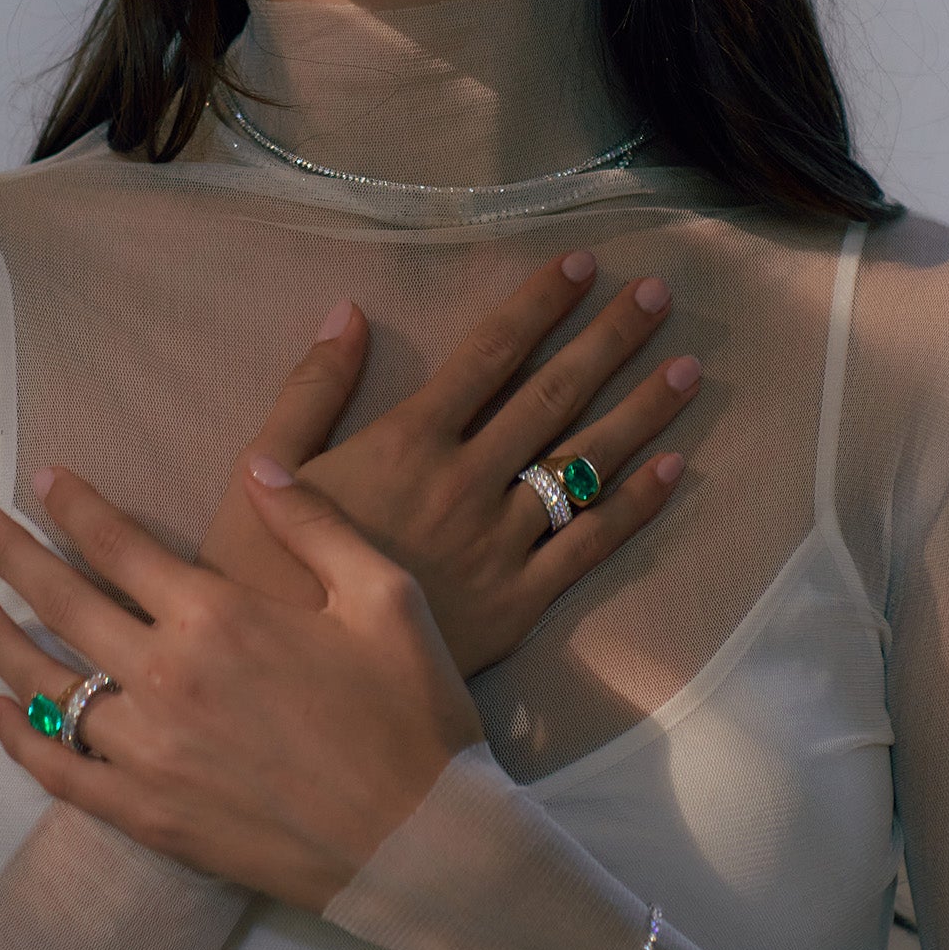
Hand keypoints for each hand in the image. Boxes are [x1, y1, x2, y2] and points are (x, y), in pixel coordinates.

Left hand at [0, 463, 481, 910]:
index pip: (119, 543)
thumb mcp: (384, 595)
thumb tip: (258, 466)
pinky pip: (62, 775)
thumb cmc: (413, 713)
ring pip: (49, 688)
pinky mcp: (151, 817)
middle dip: (12, 554)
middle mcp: (168, 678)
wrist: (424, 845)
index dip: (76, 505)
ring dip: (3, 642)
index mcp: (219, 615)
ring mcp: (151, 754)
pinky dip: (22, 743)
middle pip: (64, 603)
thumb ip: (314, 523)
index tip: (42, 477)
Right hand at [200, 249, 700, 674]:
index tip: (582, 263)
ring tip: (686, 368)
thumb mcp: (269, 465)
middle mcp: (466, 482)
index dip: (539, 304)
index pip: (490, 354)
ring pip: (583, 464)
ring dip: (640, 411)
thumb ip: (312, 386)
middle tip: (657, 295)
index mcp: (408, 442)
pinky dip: (634, 506)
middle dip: (610, 340)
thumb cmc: (262, 570)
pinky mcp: (517, 604)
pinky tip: (672, 468)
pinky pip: (588, 546)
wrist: (287, 686)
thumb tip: (350, 310)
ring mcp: (499, 543)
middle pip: (553, 395)